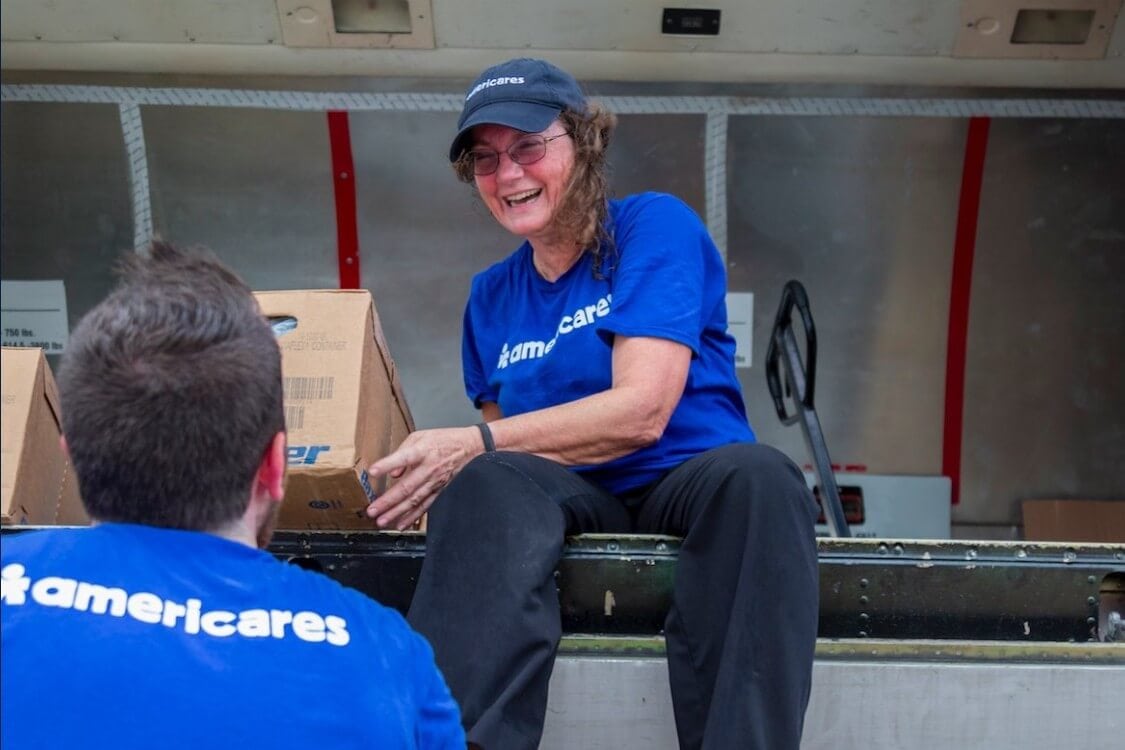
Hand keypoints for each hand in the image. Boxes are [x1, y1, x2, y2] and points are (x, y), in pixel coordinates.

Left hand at [366, 426, 482, 529]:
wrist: (471, 447)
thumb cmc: (444, 440)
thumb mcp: (421, 436)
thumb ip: (403, 451)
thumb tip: (393, 473)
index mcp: (423, 451)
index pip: (403, 458)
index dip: (387, 464)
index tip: (372, 471)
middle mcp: (429, 468)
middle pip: (407, 487)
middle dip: (388, 500)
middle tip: (372, 510)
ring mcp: (435, 482)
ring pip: (415, 500)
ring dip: (397, 512)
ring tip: (383, 521)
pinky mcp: (440, 490)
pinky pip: (425, 506)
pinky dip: (413, 517)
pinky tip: (401, 524)